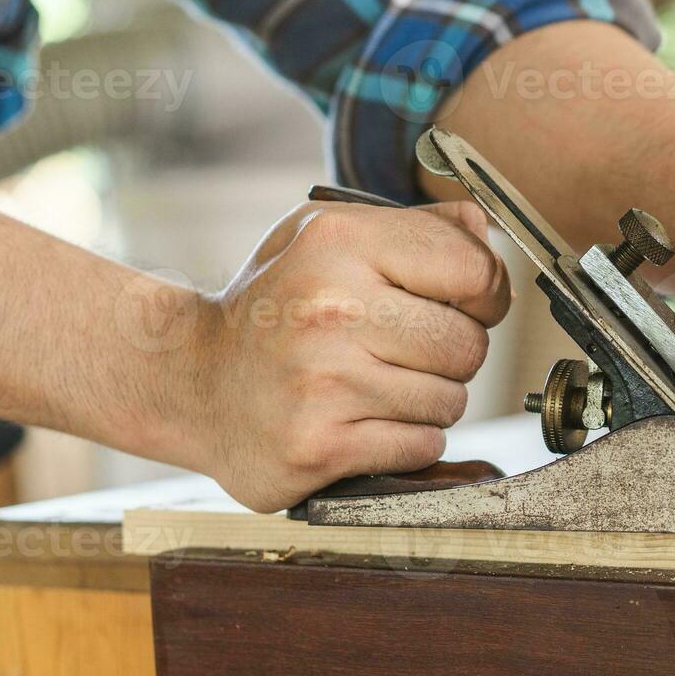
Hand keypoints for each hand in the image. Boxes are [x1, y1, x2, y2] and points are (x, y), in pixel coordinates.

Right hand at [195, 200, 509, 511]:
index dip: (483, 295)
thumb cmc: (272, 307)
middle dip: (450, 353)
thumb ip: (415, 227)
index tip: (461, 304)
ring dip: (427, 400)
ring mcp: (324, 382)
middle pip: (467, 346)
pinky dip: (405, 440)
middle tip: (403, 350)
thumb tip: (484, 231)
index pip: (474, 272)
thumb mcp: (325, 237)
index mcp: (338, 243)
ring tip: (373, 384)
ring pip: (449, 401)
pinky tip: (362, 420)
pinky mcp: (321, 447)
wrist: (189, 381)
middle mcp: (330, 309)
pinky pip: (420, 446)